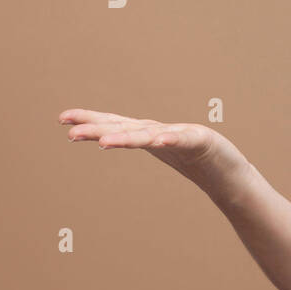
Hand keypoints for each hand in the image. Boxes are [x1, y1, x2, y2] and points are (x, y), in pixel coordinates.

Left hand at [58, 108, 248, 193]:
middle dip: (98, 129)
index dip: (89, 119)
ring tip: (104, 143)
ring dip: (127, 138)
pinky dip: (171, 139)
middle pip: (124, 128)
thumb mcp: (159, 148)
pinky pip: (183, 140)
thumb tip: (103, 137)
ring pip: (149, 136)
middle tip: (70, 133)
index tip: (62, 118)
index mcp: (148, 132)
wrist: (228, 171)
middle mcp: (160, 130)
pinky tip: (159, 140)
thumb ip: (137, 139)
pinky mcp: (201, 141)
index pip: (114, 123)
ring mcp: (180, 134)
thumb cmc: (195, 159)